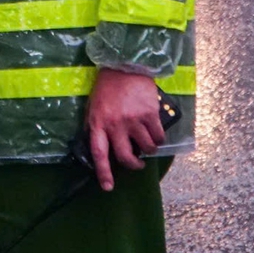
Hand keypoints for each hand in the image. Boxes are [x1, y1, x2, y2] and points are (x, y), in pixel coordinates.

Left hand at [83, 67, 166, 190]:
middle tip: (137, 165)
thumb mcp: (95, 106)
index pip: (99, 153)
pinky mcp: (150, 115)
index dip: (103, 172)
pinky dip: (158, 138)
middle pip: (125, 156)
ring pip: (145, 148)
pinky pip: (158, 136)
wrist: (125, 66)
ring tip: (147, 144)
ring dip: (148, 149)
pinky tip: (155, 134)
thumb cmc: (108, 87)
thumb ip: (98, 126)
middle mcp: (115, 125)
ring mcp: (133, 121)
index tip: (107, 187)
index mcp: (98, 123)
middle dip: (133, 165)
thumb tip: (103, 145)